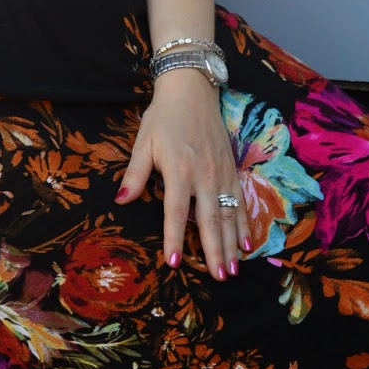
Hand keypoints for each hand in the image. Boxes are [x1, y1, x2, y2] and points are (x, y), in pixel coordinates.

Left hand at [114, 71, 249, 280]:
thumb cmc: (163, 117)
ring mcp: (222, 173)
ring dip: (232, 244)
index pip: (176, 212)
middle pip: (210, 220)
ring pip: (229, 215)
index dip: (175, 239)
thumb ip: (135, 174)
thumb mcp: (143, 143)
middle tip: (219, 278)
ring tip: (233, 270)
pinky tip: (247, 244)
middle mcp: (204, 175)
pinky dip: (244, 224)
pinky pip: (240, 201)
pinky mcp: (232, 169)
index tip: (174, 263)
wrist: (192, 90)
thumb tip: (121, 201)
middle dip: (214, 251)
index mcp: (179, 170)